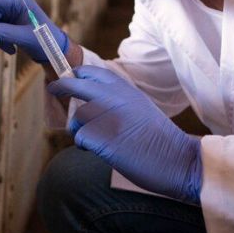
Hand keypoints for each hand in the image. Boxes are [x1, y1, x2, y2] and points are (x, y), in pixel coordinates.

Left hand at [47, 66, 202, 203]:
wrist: (179, 160)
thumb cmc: (160, 139)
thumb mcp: (142, 108)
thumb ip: (120, 100)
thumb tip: (93, 101)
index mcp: (127, 90)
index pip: (94, 72)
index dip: (78, 74)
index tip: (71, 77)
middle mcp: (116, 99)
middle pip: (76, 84)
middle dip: (62, 86)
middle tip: (54, 89)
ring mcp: (109, 118)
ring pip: (77, 117)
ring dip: (77, 129)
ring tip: (89, 139)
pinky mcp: (105, 139)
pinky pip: (81, 138)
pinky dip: (84, 145)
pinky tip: (95, 150)